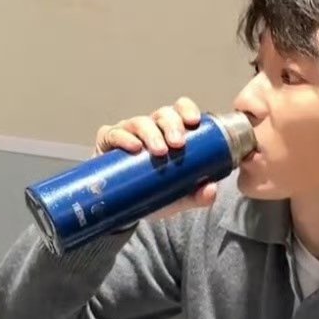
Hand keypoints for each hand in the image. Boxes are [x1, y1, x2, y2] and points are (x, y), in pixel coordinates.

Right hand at [92, 97, 216, 217]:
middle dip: (171, 125)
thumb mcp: (179, 196)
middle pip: (162, 115)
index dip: (187, 110)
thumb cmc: (154, 192)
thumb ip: (198, 195)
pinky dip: (123, 138)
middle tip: (177, 144)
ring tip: (159, 150)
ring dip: (151, 133)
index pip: (180, 111)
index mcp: (170, 131)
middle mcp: (150, 127)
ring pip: (140, 122)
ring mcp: (127, 132)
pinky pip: (113, 134)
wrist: (124, 208)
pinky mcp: (107, 142)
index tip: (194, 122)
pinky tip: (133, 147)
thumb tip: (211, 190)